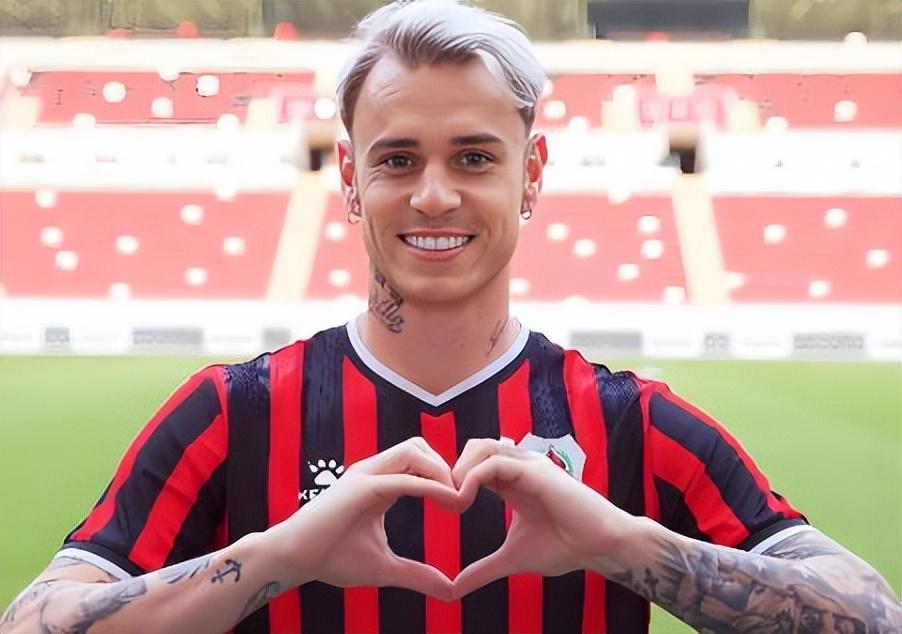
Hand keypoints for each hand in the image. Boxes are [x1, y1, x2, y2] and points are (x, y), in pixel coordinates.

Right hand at [267, 437, 460, 599]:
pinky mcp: (360, 487)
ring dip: (441, 470)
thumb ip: (417, 575)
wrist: (292, 560)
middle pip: (419, 446)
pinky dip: (430, 486)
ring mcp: (365, 476)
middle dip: (446, 466)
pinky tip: (448, 501)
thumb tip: (450, 591)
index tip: (463, 500)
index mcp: (378, 483)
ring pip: (413, 451)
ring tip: (457, 499)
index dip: (444, 474)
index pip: (418, 461)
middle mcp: (372, 472)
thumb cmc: (331, 559)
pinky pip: (403, 478)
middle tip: (464, 497)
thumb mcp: (384, 568)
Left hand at [451, 438, 631, 597]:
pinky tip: (464, 502)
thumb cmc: (565, 548)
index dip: (453, 480)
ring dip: (459, 471)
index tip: (443, 507)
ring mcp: (528, 466)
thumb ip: (483, 569)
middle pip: (475, 447)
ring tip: (453, 501)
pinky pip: (494, 463)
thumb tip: (455, 589)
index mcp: (512, 482)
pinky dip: (472, 479)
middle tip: (443, 499)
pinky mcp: (535, 471)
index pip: (474, 464)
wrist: (599, 547)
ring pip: (481, 448)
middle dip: (452, 468)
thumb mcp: (513, 558)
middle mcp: (519, 468)